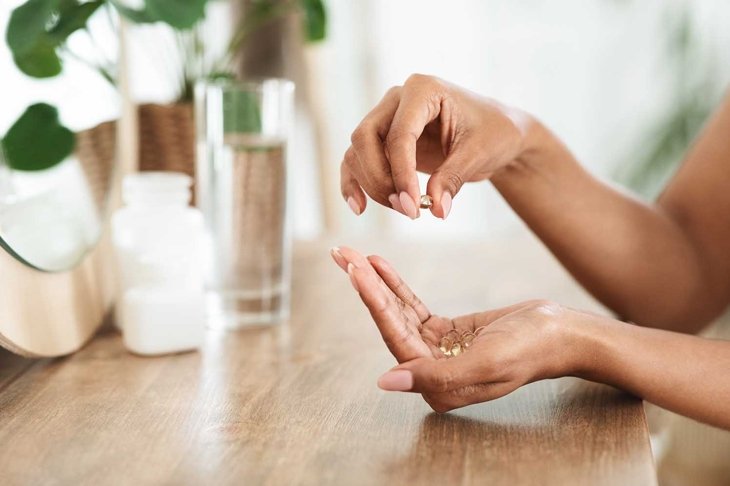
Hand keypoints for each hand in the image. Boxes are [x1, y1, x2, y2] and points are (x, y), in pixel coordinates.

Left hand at [330, 246, 578, 412]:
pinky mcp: (446, 332)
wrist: (560, 334)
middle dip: (365, 287)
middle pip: (389, 323)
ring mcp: (437, 351)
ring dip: (376, 283)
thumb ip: (436, 376)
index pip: (396, 338)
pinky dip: (396, 286)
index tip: (354, 271)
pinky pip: (413, 307)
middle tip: (343, 255)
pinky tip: (380, 266)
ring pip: (398, 313)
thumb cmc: (530, 350)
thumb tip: (386, 381)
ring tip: (354, 254)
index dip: (373, 303)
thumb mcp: (486, 361)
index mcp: (437, 386)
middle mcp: (431, 372)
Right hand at [341, 74, 533, 218]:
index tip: (413, 206)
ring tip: (404, 210)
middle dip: (381, 179)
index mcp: (423, 90)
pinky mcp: (383, 141)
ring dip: (373, 185)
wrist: (497, 133)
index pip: (399, 134)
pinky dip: (355, 183)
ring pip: (358, 152)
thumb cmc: (493, 133)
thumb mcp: (479, 154)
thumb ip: (453, 178)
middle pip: (365, 138)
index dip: (402, 173)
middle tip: (408, 210)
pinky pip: (357, 160)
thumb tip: (437, 209)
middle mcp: (397, 99)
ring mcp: (386, 118)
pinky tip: (359, 207)